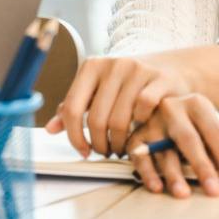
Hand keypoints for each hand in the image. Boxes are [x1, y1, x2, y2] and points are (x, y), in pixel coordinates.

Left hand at [45, 54, 192, 157]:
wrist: (167, 68)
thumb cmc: (126, 85)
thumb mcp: (97, 91)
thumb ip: (74, 108)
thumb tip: (50, 129)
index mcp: (90, 67)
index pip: (71, 108)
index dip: (74, 136)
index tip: (83, 151)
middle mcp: (111, 65)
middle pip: (96, 119)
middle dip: (100, 144)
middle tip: (105, 153)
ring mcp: (136, 70)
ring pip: (119, 120)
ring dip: (119, 143)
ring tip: (120, 149)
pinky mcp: (159, 79)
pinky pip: (144, 110)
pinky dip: (141, 126)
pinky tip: (141, 131)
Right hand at [126, 94, 218, 197]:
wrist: (171, 113)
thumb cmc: (199, 128)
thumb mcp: (211, 128)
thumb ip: (217, 147)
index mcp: (196, 104)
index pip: (213, 131)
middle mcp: (171, 108)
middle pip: (187, 138)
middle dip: (201, 165)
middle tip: (213, 189)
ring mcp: (151, 121)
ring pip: (162, 149)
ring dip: (173, 174)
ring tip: (183, 193)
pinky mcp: (135, 134)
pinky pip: (139, 155)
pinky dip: (147, 172)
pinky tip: (157, 187)